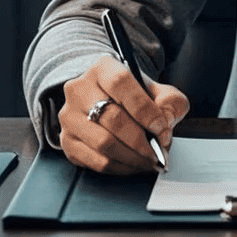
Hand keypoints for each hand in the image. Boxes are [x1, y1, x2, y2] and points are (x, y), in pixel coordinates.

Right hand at [57, 57, 189, 173]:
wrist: (106, 102)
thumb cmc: (133, 97)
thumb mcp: (157, 91)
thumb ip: (170, 102)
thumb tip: (165, 126)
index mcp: (103, 68)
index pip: (121, 84)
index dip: (144, 109)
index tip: (162, 128)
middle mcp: (79, 89)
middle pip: (112, 118)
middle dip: (141, 141)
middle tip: (159, 152)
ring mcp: (69, 116)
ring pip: (103, 143)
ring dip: (132, 157)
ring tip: (149, 161)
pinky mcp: (67, 141)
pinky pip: (96, 161)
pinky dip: (120, 168)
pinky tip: (134, 165)